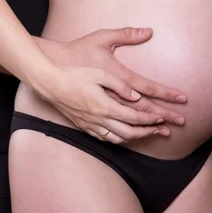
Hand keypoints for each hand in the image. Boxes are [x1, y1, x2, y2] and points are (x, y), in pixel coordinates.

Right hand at [35, 63, 165, 143]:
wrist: (50, 83)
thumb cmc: (74, 74)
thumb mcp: (100, 73)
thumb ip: (120, 84)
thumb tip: (136, 95)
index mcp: (105, 106)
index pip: (134, 117)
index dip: (150, 119)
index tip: (161, 118)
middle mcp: (99, 120)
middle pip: (129, 132)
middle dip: (147, 132)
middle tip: (160, 130)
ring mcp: (90, 125)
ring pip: (117, 139)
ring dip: (134, 138)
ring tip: (146, 134)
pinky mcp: (83, 126)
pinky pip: (105, 138)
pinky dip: (118, 139)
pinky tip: (123, 136)